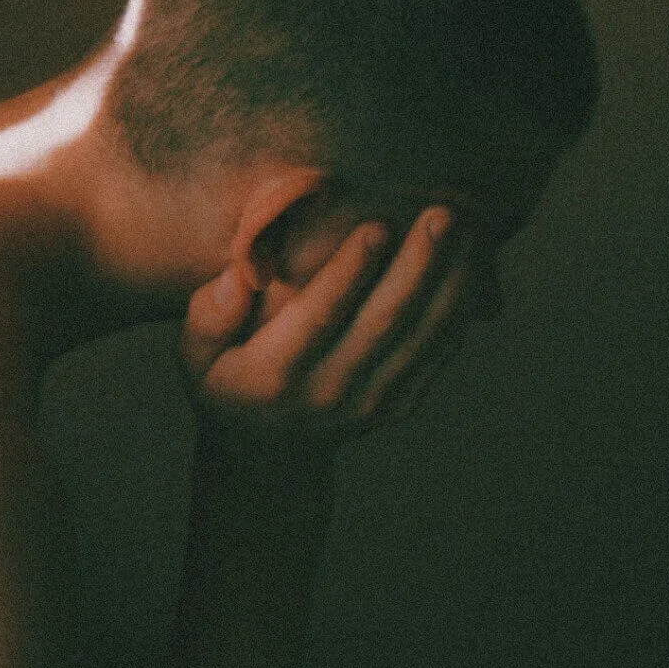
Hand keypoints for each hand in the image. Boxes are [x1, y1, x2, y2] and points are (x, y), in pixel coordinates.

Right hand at [180, 206, 473, 456]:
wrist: (266, 452)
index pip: (317, 318)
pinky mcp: (397, 406)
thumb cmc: (227, 379)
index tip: (376, 225)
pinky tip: (472, 269)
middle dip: (418, 266)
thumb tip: (243, 273)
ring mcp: (368, 405)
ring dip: (451, 283)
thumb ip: (210, 312)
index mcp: (273, 376)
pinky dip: (459, 312)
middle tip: (441, 214)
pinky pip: (437, 356)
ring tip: (470, 233)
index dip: (349, 273)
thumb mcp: (195, 352)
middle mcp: (327, 394)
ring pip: (421, 339)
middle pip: (383, 325)